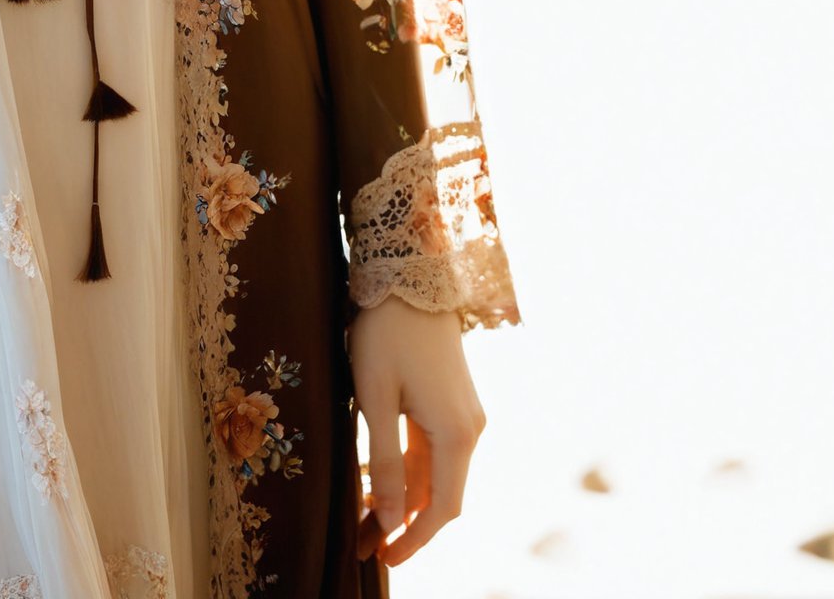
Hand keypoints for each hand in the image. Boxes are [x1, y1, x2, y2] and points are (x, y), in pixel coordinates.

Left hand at [348, 295, 485, 568]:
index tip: (384, 559)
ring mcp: (463, 414)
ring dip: (405, 500)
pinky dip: (409, 472)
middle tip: (364, 546)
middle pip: (440, 495)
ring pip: (435, 473)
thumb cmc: (386, 333)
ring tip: (363, 521)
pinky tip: (379, 482)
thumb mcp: (376, 398)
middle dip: (404, 525)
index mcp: (456, 433)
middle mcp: (470, 429)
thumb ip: (385, 462)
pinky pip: (432, 450)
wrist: (409, 275)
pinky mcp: (451, 401)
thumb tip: (393, 521)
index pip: (443, 509)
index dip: (415, 540)